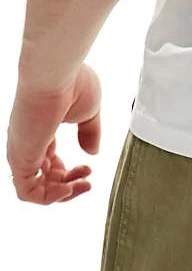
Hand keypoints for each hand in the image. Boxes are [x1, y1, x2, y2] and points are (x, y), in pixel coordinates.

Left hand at [7, 64, 100, 203]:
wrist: (56, 74)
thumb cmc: (72, 83)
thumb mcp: (89, 110)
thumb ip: (90, 132)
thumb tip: (92, 153)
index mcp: (42, 129)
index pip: (49, 162)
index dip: (69, 172)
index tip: (89, 167)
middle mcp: (28, 142)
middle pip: (43, 178)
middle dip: (69, 184)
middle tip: (88, 180)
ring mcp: (22, 151)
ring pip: (35, 188)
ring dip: (61, 194)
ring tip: (82, 186)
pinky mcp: (20, 158)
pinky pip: (28, 191)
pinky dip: (48, 196)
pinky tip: (68, 188)